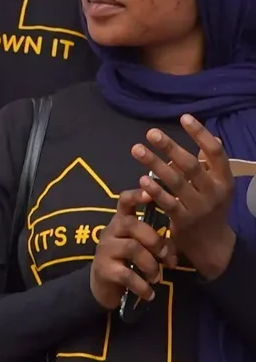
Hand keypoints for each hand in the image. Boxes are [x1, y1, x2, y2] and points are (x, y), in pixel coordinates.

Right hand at [91, 188, 170, 309]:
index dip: (136, 196)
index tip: (149, 194)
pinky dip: (142, 286)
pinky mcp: (104, 269)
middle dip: (154, 240)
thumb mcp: (143, 249)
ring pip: (132, 248)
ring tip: (156, 278)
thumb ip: (157, 244)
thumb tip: (171, 253)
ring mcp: (105, 250)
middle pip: (132, 224)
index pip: (124, 202)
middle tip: (165, 256)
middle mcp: (110, 232)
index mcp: (121, 223)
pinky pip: (127, 274)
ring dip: (151, 264)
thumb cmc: (127, 262)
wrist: (103, 286)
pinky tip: (149, 293)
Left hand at [133, 116, 238, 279]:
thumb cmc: (210, 206)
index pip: (216, 153)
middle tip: (151, 132)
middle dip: (171, 147)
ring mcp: (199, 207)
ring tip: (137, 149)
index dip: (201, 134)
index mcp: (225, 180)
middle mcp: (214, 192)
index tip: (184, 117)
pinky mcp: (184, 221)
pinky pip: (168, 203)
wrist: (211, 243)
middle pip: (191, 166)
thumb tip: (213, 137)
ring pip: (176, 182)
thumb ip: (211, 164)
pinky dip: (155, 190)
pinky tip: (142, 179)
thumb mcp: (217, 185)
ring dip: (155, 164)